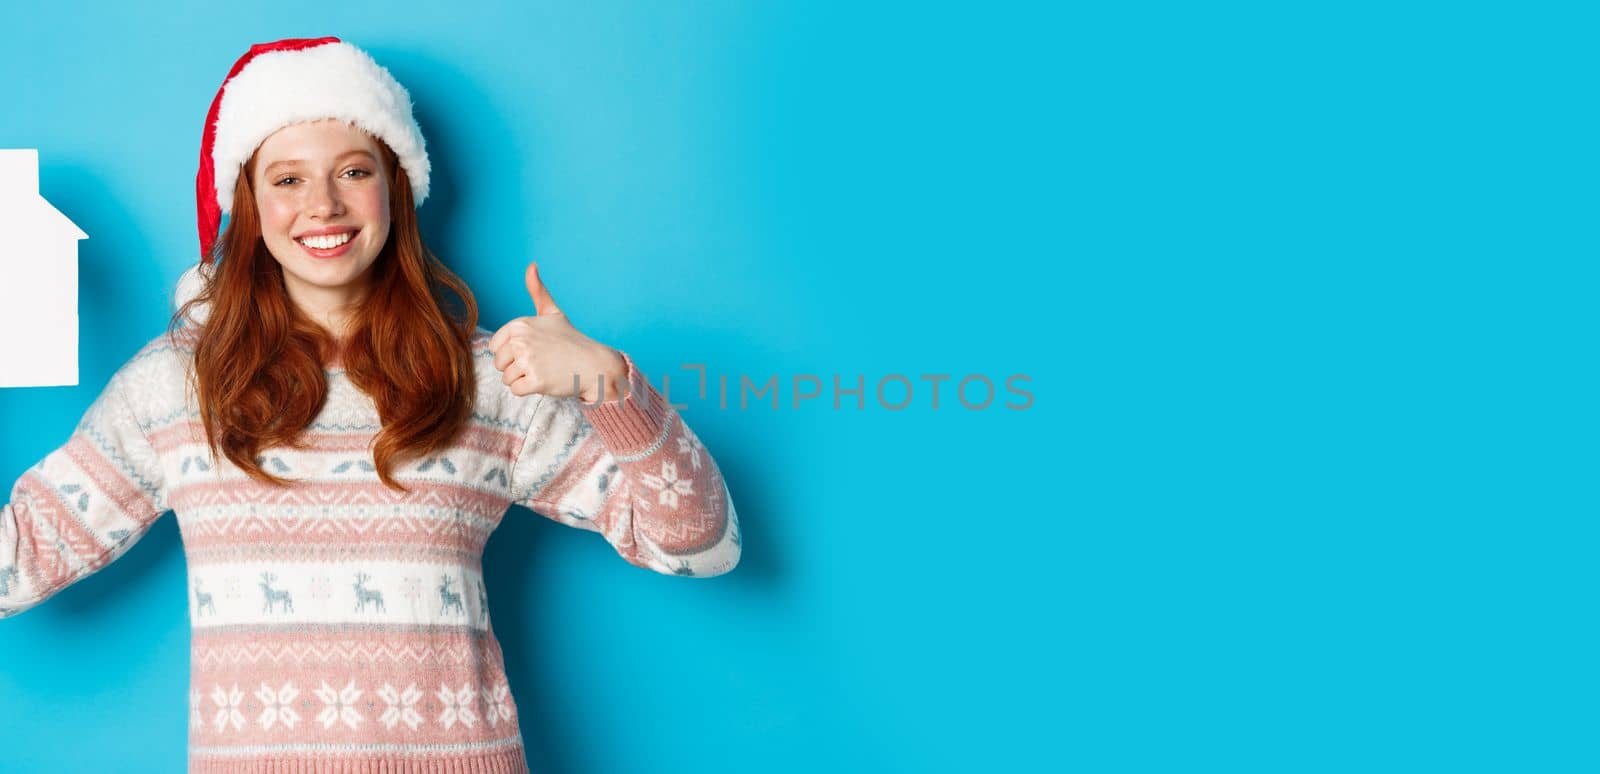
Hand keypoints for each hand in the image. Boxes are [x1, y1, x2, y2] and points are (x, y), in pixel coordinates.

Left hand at [489, 262, 626, 402]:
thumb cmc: (571, 340)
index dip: (511, 353)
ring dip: (523, 380)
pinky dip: (530, 390)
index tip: (533, 349)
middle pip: (499, 364)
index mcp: (519, 324)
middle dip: (516, 368)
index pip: (495, 347)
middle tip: (540, 362)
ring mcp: (528, 361)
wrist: (593, 364)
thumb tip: (531, 265)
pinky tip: (546, 380)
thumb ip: (537, 291)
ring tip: (544, 370)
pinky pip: (516, 391)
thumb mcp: (552, 313)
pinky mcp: (536, 381)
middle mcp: (521, 341)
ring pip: (507, 379)